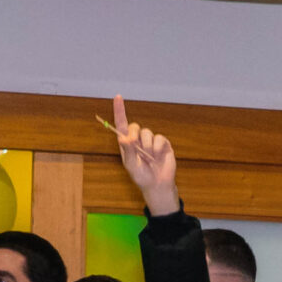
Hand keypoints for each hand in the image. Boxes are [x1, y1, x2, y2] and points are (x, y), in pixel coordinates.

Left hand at [111, 94, 179, 214]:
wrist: (157, 185)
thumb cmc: (141, 176)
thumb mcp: (131, 165)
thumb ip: (128, 151)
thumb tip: (124, 137)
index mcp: (127, 144)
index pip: (122, 124)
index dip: (119, 110)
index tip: (118, 97)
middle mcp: (138, 140)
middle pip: (135, 126)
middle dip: (134, 134)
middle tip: (135, 144)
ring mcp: (151, 141)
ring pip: (147, 133)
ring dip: (147, 145)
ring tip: (149, 158)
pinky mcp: (163, 144)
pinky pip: (159, 138)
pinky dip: (157, 147)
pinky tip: (158, 156)